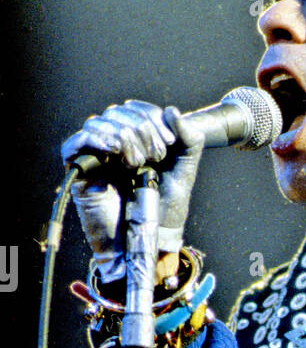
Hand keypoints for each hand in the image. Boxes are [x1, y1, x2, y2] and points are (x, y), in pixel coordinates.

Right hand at [60, 101, 204, 280]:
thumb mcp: (185, 169)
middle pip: (116, 113)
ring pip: (96, 123)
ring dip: (122, 136)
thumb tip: (172, 111)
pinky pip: (74, 144)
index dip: (151, 117)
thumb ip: (189, 139)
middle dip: (140, 129)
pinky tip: (114, 150)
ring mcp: (97, 156)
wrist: (152, 237)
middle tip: (156, 155)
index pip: (136, 110)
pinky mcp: (80, 172)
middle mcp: (115, 144)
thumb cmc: (167, 207)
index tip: (169, 141)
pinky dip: (94, 139)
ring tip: (138, 161)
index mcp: (138, 139)